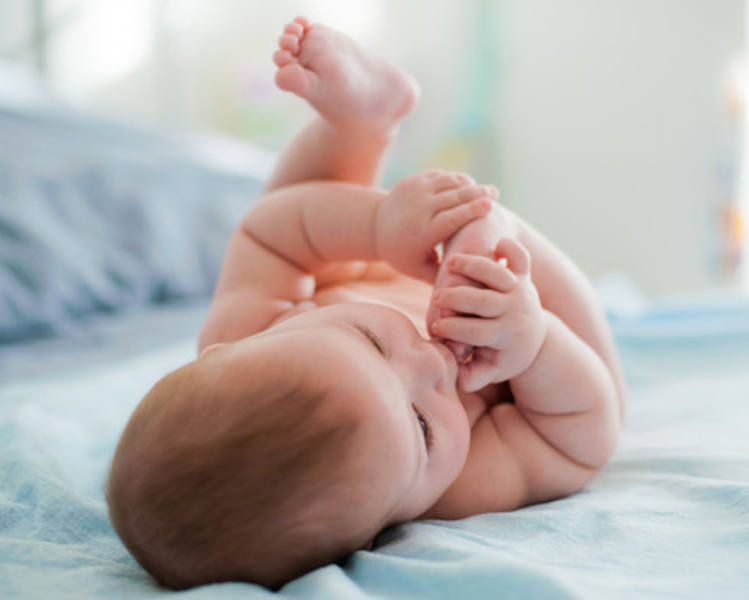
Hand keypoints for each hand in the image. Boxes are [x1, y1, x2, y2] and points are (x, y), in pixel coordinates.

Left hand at [375, 170, 496, 281]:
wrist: (376, 227)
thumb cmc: (403, 254)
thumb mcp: (418, 270)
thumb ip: (443, 275)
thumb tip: (472, 285)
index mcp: (420, 232)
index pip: (450, 218)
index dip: (471, 211)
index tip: (490, 206)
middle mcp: (417, 208)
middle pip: (453, 197)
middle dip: (477, 194)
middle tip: (495, 194)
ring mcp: (414, 190)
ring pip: (448, 183)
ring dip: (470, 185)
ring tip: (488, 191)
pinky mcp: (414, 180)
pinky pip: (441, 177)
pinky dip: (457, 180)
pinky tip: (470, 187)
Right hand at [429, 237, 545, 391]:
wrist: (535, 337)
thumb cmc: (503, 355)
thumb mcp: (491, 370)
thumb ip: (473, 377)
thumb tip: (456, 377)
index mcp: (507, 336)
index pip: (477, 331)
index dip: (453, 329)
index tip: (435, 328)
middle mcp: (515, 311)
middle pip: (486, 301)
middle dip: (458, 298)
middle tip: (437, 297)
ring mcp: (520, 291)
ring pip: (498, 274)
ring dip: (473, 266)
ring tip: (449, 263)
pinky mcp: (524, 275)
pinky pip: (521, 257)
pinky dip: (510, 248)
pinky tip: (494, 245)